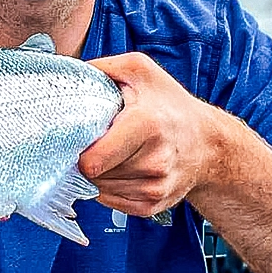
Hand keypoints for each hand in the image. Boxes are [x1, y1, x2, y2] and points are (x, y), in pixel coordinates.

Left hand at [78, 52, 224, 216]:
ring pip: (101, 189)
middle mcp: (155, 160)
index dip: (79, 151)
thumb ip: (99, 68)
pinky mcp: (155, 204)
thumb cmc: (170, 104)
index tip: (82, 138)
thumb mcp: (138, 70)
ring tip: (116, 153)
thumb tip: (64, 75)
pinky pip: (113, 202)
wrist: (207, 142)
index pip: (93, 161)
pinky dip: (110, 188)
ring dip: (100, 174)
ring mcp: (157, 186)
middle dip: (89, 158)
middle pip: (94, 174)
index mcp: (147, 124)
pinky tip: (123, 169)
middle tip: (103, 140)